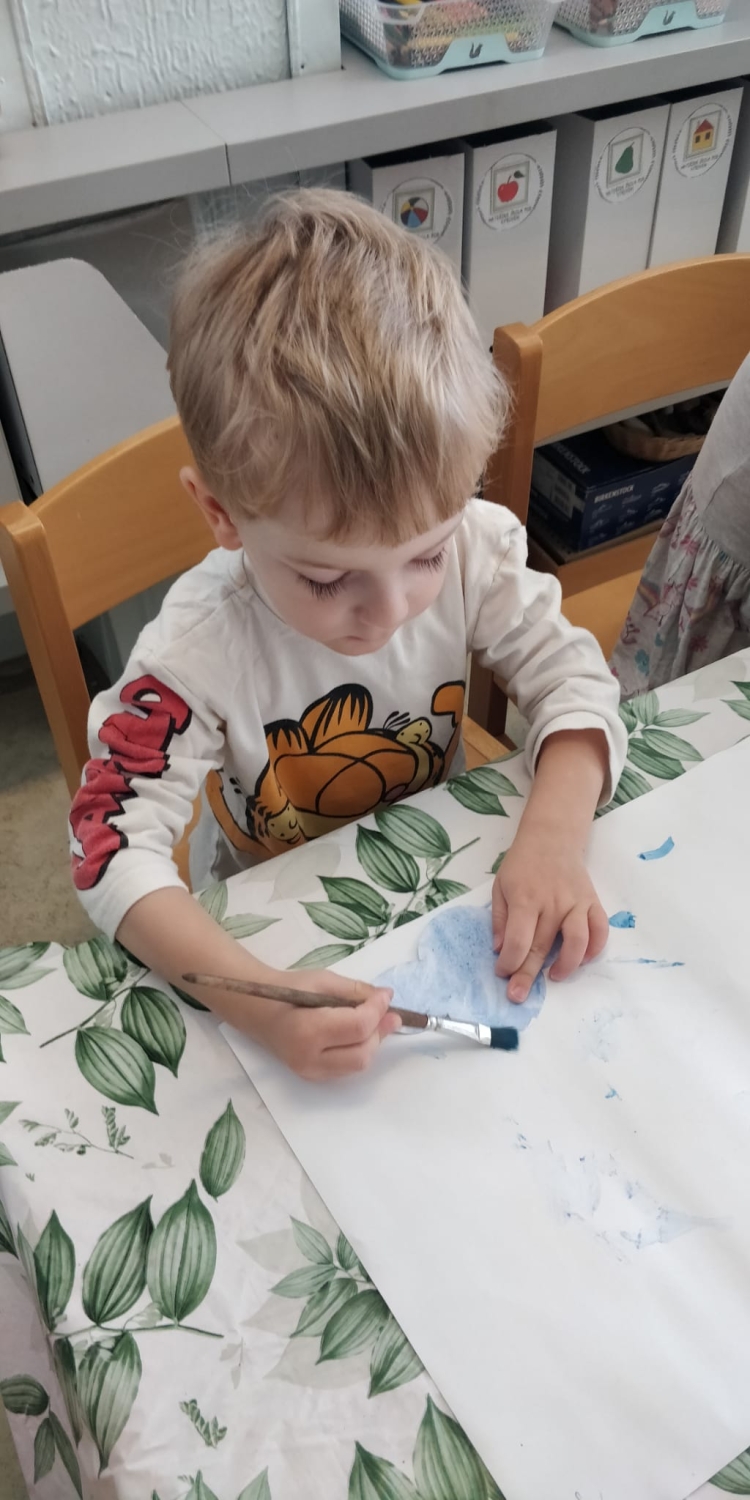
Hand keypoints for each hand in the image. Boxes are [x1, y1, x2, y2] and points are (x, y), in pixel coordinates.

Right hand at [262, 969, 401, 1080]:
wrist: (259, 1011)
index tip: (386, 995)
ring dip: (372, 1042)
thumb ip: (355, 990)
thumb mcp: (321, 980)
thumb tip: (386, 997)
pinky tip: (359, 1034)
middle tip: (389, 1012)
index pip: (357, 1027)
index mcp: (307, 1030)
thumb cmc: (288, 990)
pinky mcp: (313, 1077)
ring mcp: (310, 1072)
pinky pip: (347, 1068)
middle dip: (380, 1031)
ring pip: (358, 1064)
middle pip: (363, 1053)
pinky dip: (359, 1050)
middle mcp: (309, 1058)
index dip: (378, 1010)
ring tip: (375, 1021)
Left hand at [492, 829, 607, 1002]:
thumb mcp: (500, 886)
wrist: (552, 838)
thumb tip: (499, 949)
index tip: (502, 973)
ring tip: (554, 976)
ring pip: (577, 942)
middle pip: (542, 947)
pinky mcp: (592, 902)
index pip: (517, 941)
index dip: (509, 963)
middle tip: (518, 996)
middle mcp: (552, 903)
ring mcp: (576, 903)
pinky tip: (582, 959)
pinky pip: (600, 930)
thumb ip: (499, 918)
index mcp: (525, 899)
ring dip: (566, 966)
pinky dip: (595, 948)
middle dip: (527, 975)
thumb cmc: (522, 864)